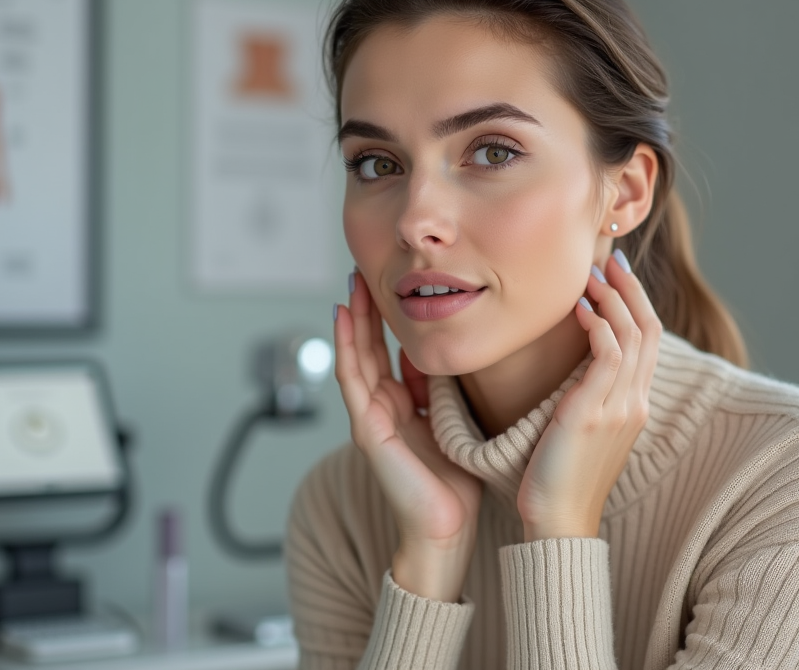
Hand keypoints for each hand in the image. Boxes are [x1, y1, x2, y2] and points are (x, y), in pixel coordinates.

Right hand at [334, 271, 481, 600]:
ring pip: (355, 356)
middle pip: (367, 346)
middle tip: (363, 268)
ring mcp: (370, 417)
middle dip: (365, 309)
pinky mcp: (368, 429)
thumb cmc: (454, 484)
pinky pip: (353, 378)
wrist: (447, 529)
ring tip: (352, 283)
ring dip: (352, 318)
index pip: (386, 350)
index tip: (387, 282)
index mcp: (400, 404)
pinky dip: (346, 345)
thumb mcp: (452, 420)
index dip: (384, 317)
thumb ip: (440, 389)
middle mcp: (380, 407)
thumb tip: (438, 353)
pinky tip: (344, 316)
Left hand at [517, 250, 660, 540]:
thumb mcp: (580, 427)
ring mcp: (620, 407)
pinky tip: (580, 310)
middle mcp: (635, 403)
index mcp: (635, 406)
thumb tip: (575, 365)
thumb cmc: (558, 476)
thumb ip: (588, 395)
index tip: (617, 273)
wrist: (557, 521)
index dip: (637, 302)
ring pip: (634, 335)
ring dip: (613, 298)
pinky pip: (609, 354)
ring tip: (590, 275)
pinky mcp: (594, 412)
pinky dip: (600, 324)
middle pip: (649, 329)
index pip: (649, 340)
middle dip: (631, 289)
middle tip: (610, 259)